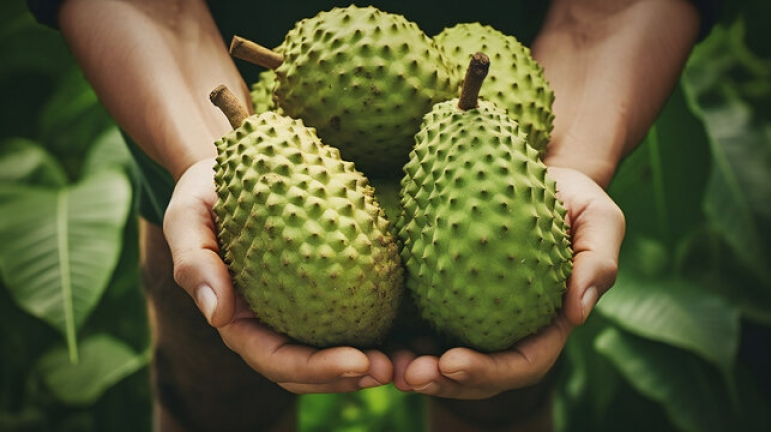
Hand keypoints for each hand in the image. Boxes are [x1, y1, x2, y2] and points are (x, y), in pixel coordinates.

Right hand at [163, 158, 392, 392]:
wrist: (231, 170)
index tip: (357, 362)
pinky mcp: (324, 286)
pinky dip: (379, 328)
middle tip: (390, 369)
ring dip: (370, 363)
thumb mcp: (187, 217)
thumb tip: (219, 316)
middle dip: (349, 378)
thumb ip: (194, 262)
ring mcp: (298, 309)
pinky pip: (352, 315)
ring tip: (406, 361)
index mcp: (239, 321)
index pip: (275, 359)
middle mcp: (270, 323)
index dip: (315, 369)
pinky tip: (410, 326)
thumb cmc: (205, 192)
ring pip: (335, 350)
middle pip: (310, 368)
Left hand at [392, 166, 624, 398]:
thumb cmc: (574, 197)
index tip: (451, 363)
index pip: (522, 363)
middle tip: (407, 375)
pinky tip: (382, 337)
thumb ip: (599, 262)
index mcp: (548, 325)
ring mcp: (479, 317)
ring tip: (387, 366)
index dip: (489, 372)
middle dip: (444, 384)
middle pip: (479, 374)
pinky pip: (427, 326)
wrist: (537, 175)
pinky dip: (406, 338)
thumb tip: (577, 314)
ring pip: (447, 359)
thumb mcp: (601, 220)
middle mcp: (511, 330)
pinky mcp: (451, 295)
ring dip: (418, 369)